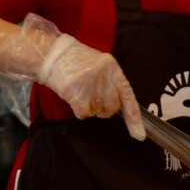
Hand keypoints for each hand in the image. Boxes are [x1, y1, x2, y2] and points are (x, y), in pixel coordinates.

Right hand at [0, 13, 143, 139]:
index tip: (139, 135)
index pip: (128, 96)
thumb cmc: (77, 61)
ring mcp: (89, 86)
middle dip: (105, 108)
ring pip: (98, 112)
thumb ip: (113, 82)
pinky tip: (74, 97)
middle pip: (113, 108)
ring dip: (91, 107)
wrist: (50, 55)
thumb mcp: (101, 65)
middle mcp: (104, 77)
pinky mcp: (75, 94)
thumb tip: (123, 106)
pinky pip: (84, 114)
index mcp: (113, 68)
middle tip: (93, 97)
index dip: (134, 117)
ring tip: (81, 92)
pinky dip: (80, 110)